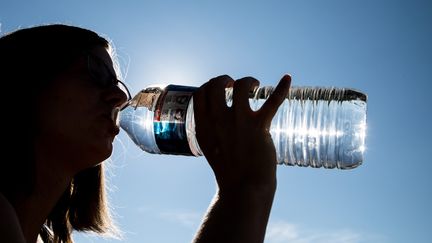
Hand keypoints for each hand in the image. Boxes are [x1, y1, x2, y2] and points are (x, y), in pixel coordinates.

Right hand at [193, 75, 290, 192]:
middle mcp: (218, 121)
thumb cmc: (228, 168)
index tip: (219, 89)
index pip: (200, 94)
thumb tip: (214, 110)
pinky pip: (273, 101)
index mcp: (203, 126)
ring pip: (242, 86)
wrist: (243, 188)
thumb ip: (209, 127)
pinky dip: (282, 88)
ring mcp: (239, 122)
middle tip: (234, 85)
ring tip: (255, 86)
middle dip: (225, 79)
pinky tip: (288, 78)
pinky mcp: (259, 127)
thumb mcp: (209, 146)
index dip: (209, 86)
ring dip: (249, 81)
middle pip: (216, 84)